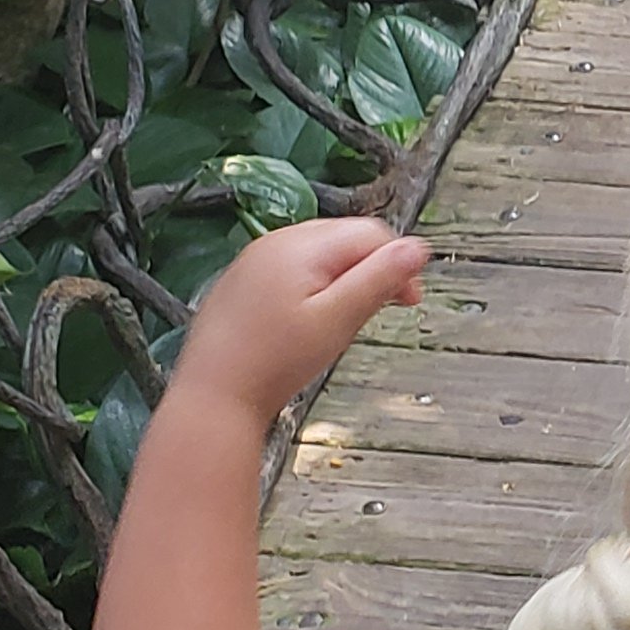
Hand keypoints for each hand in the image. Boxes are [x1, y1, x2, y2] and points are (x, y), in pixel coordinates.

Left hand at [173, 218, 428, 422]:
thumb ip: (379, 280)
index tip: (410, 300)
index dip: (398, 263)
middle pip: (344, 238)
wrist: (214, 396)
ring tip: (347, 319)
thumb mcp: (338, 321)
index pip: (371, 234)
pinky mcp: (243, 281)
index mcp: (302, 246)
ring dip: (345, 276)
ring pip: (319, 253)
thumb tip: (416, 248)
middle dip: (372, 268)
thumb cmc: (274, 362)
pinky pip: (292, 269)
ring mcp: (255, 260)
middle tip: (382, 310)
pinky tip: (311, 321)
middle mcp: (276, 242)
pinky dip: (313, 286)